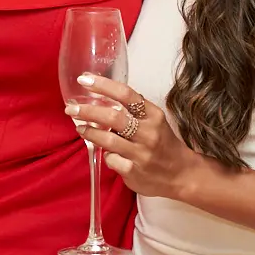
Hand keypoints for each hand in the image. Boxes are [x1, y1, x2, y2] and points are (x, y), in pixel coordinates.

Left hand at [64, 74, 206, 200]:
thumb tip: (105, 97)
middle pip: (113, 117)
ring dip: (89, 132)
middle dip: (88, 110)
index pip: (126, 94)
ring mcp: (141, 153)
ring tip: (80, 128)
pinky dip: (106, 155)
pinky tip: (108, 154)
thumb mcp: (155, 122)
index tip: (85, 80)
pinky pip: (111, 159)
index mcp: (154, 115)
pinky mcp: (134, 171)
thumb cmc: (164, 145)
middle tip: (71, 108)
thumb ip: (134, 111)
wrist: (183, 175)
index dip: (103, 85)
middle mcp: (148, 132)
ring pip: (107, 140)